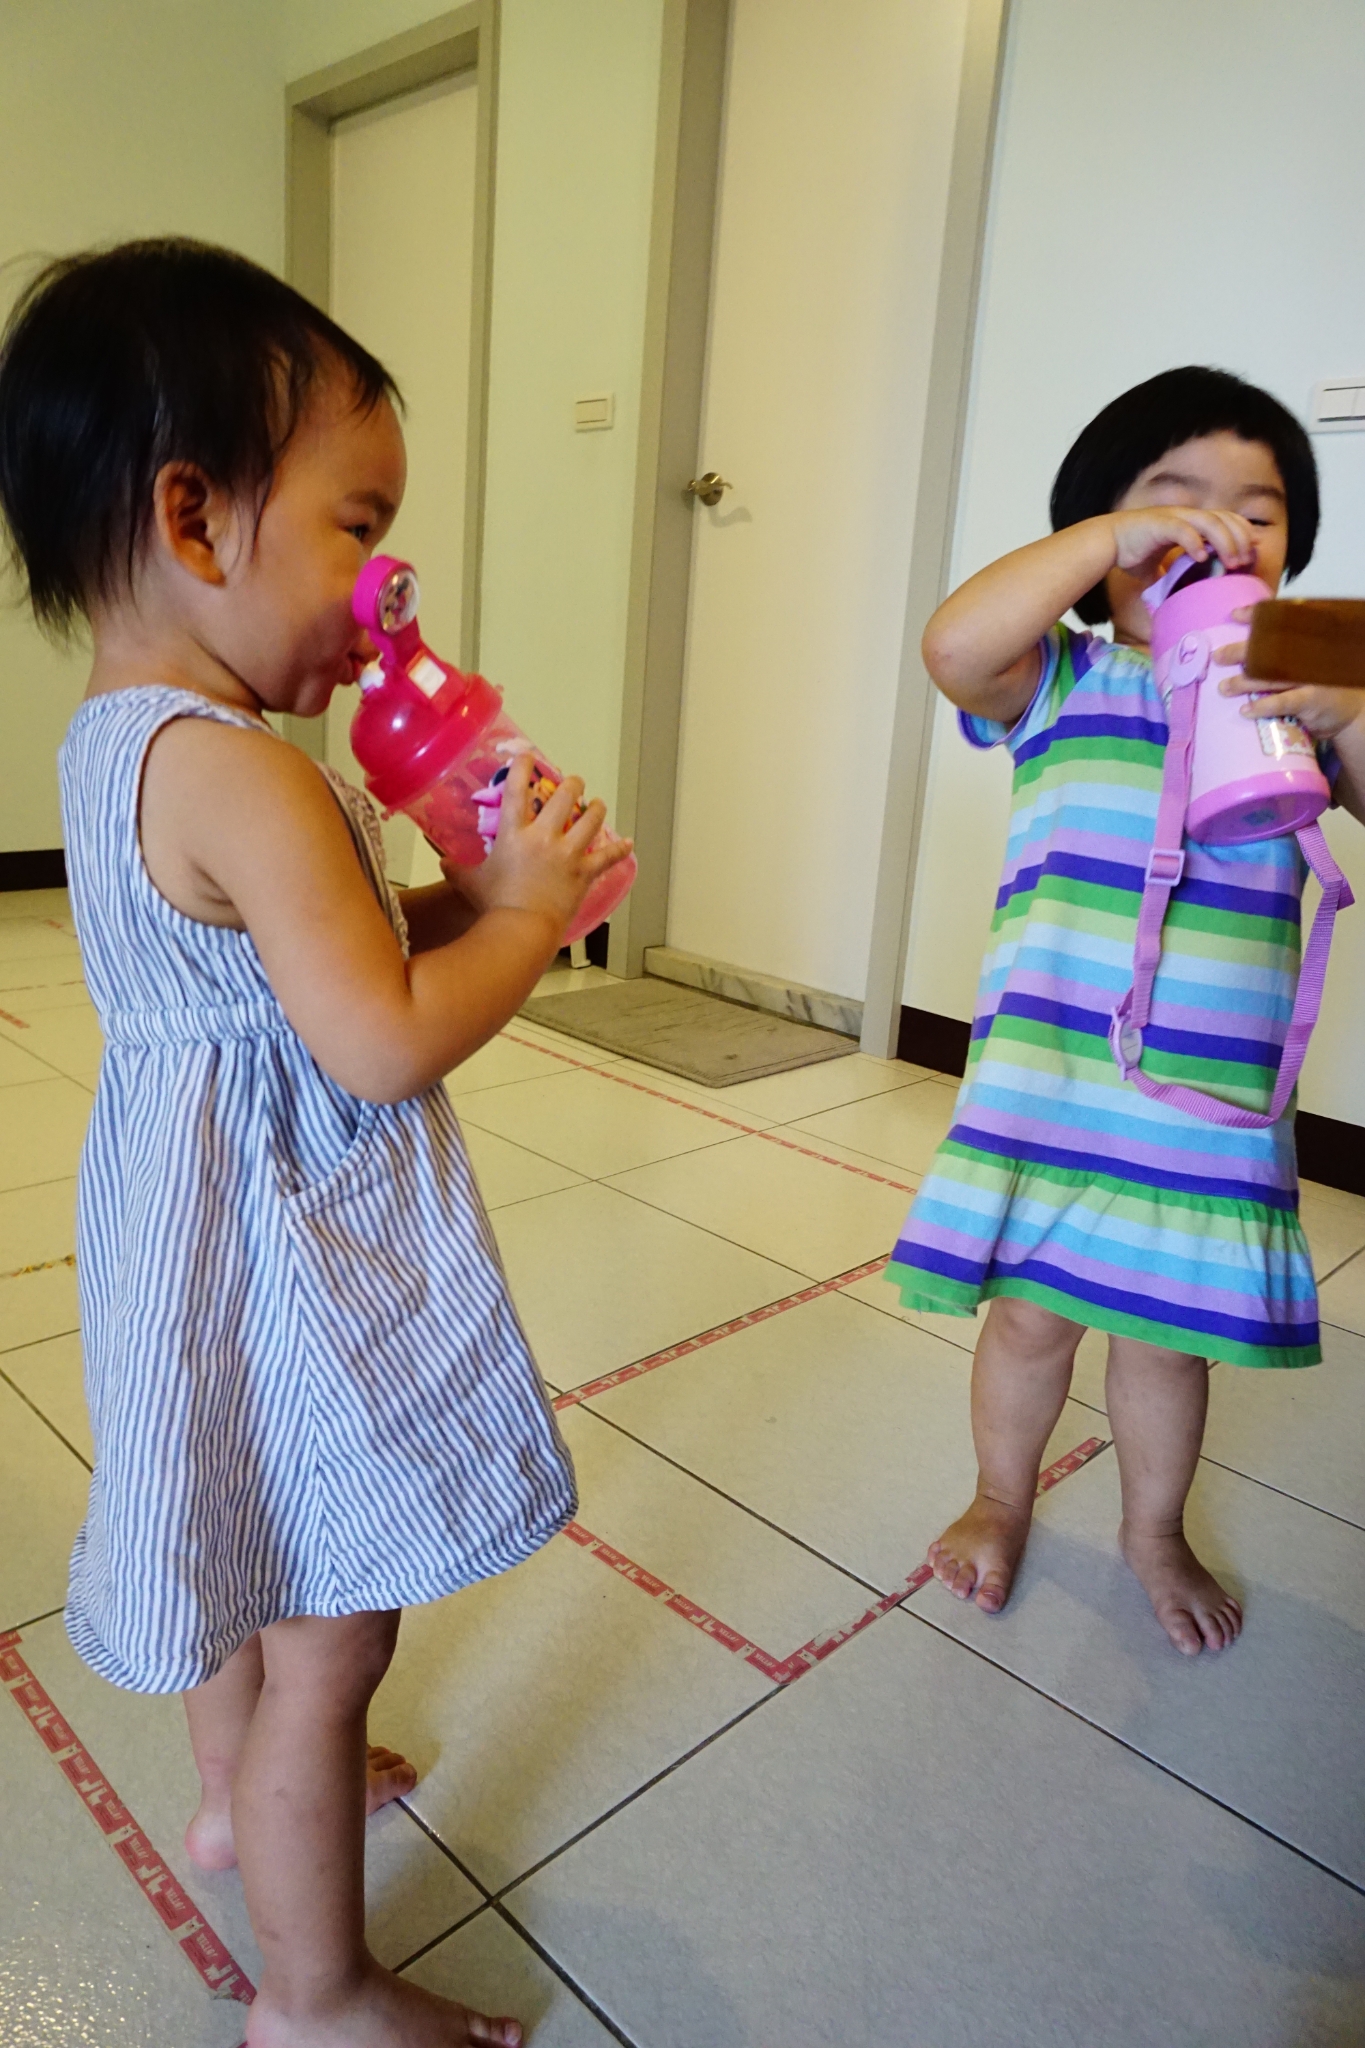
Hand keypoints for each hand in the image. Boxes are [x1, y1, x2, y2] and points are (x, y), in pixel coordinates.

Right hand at [455, 751, 632, 938]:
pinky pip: (607, 857)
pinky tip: (628, 843)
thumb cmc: (494, 905)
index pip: (516, 790)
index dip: (522, 767)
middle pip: (564, 796)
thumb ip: (457, 869)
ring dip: (596, 808)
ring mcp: (568, 854)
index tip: (527, 755)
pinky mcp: (584, 873)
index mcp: (514, 834)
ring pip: (591, 819)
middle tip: (573, 782)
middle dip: (572, 784)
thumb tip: (443, 863)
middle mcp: (544, 837)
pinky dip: (619, 850)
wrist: (522, 929)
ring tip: (597, 804)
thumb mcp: (470, 883)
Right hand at [1106, 505, 1259, 583]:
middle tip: (1244, 563)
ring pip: (1210, 522)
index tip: (1249, 555)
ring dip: (1225, 542)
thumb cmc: (1131, 551)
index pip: (1226, 519)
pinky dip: (1195, 543)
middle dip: (1240, 539)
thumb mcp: (1159, 567)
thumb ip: (1171, 577)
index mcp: (1190, 521)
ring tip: (1230, 563)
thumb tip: (1175, 601)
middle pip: (1225, 518)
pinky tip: (1202, 558)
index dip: (1242, 533)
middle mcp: (1187, 515)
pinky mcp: (1160, 524)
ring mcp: (1175, 517)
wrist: (1107, 541)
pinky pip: (1183, 530)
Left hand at [1216, 606, 1364, 742]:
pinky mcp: (1311, 700)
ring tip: (1224, 687)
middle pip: (1270, 649)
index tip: (1234, 614)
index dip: (1257, 616)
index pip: (1281, 622)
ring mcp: (1310, 677)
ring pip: (1271, 676)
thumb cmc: (1320, 687)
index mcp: (1305, 644)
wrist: (1351, 713)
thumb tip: (1241, 652)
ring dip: (1244, 682)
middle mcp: (1307, 656)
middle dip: (1241, 652)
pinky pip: (1283, 701)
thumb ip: (1281, 657)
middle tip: (1218, 657)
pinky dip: (1263, 705)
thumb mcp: (1306, 667)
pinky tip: (1245, 710)